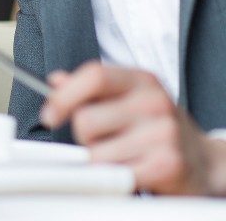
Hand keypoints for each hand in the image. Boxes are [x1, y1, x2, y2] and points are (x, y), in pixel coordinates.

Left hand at [40, 61, 225, 195]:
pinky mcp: (166, 164)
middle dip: (85, 136)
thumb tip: (55, 80)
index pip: (93, 75)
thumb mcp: (128, 100)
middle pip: (86, 119)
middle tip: (106, 140)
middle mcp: (155, 102)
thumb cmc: (156, 129)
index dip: (64, 96)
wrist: (203, 162)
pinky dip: (116, 177)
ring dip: (101, 160)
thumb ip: (91, 90)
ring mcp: (164, 132)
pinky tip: (133, 169)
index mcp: (142, 81)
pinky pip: (114, 174)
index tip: (50, 115)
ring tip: (123, 155)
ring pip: (95, 152)